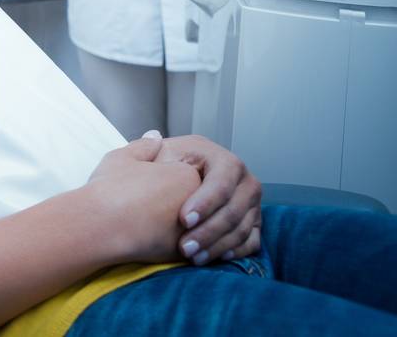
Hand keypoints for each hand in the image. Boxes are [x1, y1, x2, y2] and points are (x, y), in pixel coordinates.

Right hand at [82, 137, 202, 263]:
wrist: (101, 225)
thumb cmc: (109, 190)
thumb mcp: (121, 158)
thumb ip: (143, 147)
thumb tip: (155, 137)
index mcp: (186, 173)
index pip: (184, 178)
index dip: (160, 183)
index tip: (140, 189)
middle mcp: (197, 200)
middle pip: (191, 203)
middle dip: (172, 206)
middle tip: (142, 207)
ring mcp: (194, 229)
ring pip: (189, 228)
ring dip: (173, 228)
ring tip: (143, 226)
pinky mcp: (187, 254)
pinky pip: (184, 247)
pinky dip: (172, 247)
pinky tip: (149, 243)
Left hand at [146, 132, 262, 264]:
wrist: (164, 189)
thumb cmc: (153, 173)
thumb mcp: (146, 157)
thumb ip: (144, 149)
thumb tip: (154, 138)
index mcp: (215, 155)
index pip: (221, 179)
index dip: (206, 201)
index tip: (183, 220)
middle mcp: (239, 175)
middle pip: (234, 207)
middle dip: (210, 230)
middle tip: (186, 248)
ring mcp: (248, 199)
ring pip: (242, 226)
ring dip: (218, 245)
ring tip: (193, 258)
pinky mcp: (251, 220)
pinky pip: (252, 240)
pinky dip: (235, 251)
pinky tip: (214, 258)